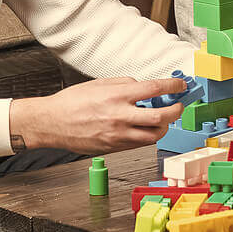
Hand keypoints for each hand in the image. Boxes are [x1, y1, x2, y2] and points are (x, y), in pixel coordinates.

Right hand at [10, 77, 183, 153]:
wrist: (52, 123)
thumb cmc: (72, 101)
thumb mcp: (99, 83)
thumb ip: (124, 84)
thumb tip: (143, 87)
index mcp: (117, 96)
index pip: (154, 89)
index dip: (173, 86)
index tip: (180, 84)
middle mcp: (120, 116)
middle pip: (160, 118)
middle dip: (176, 111)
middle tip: (178, 105)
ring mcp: (117, 135)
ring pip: (153, 136)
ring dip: (163, 127)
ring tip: (162, 119)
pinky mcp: (114, 148)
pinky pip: (139, 144)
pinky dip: (147, 136)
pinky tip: (144, 128)